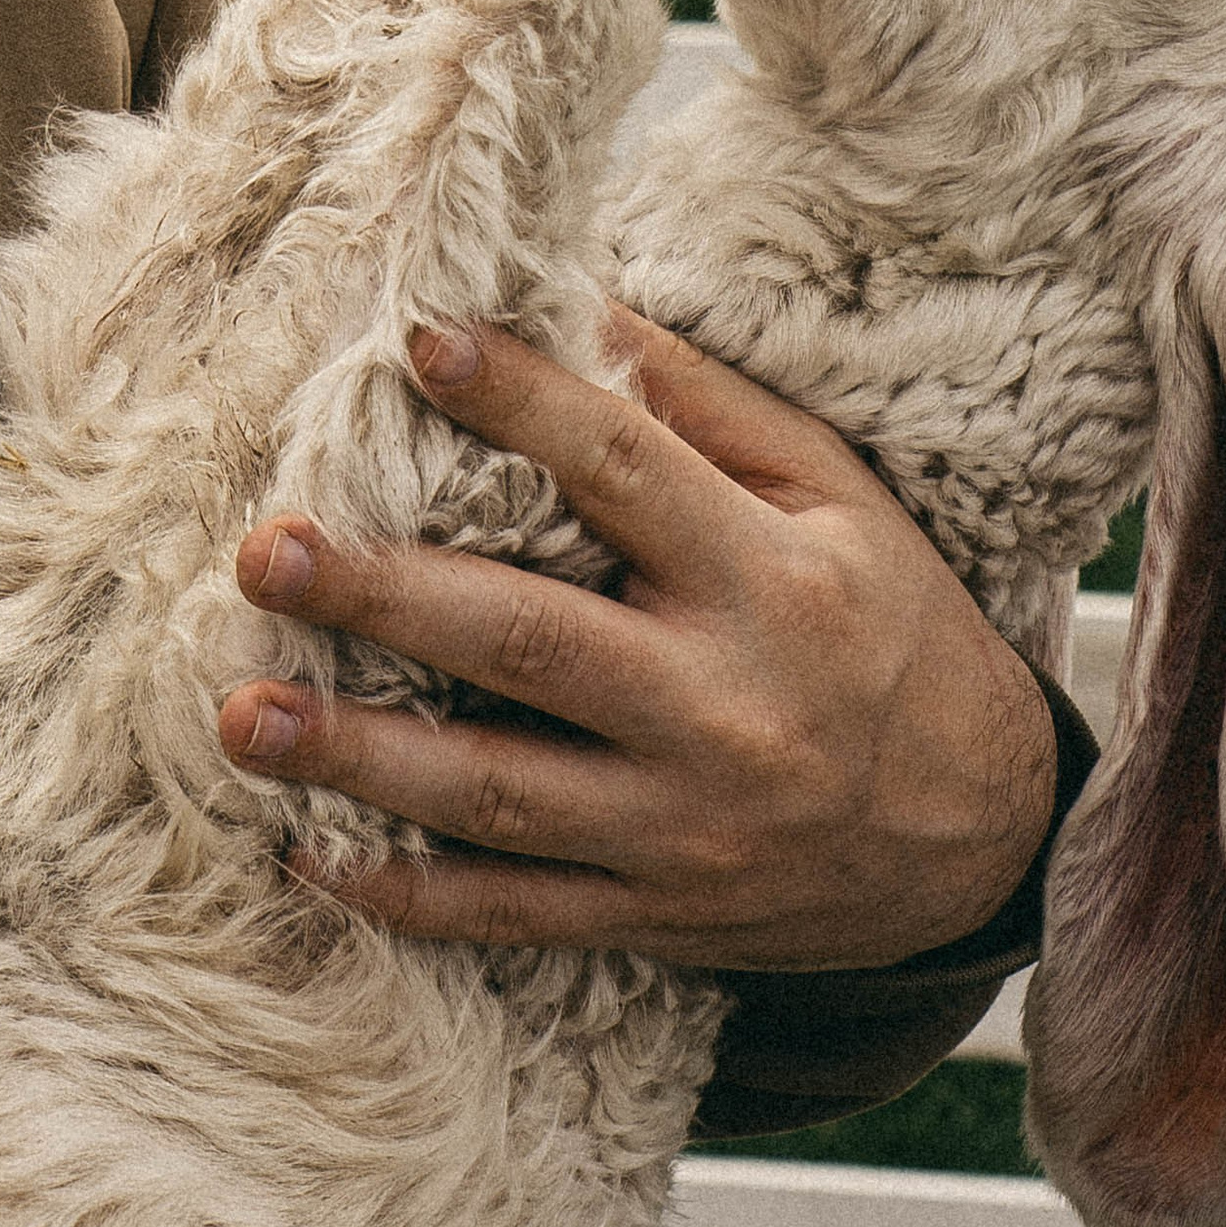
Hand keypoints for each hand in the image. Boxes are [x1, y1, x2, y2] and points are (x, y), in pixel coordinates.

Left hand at [217, 308, 1055, 967]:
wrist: (984, 837)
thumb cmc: (886, 622)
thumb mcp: (834, 495)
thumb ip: (705, 408)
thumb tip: (577, 311)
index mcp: (767, 577)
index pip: (626, 469)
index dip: (520, 399)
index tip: (414, 340)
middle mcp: (722, 705)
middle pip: (526, 642)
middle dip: (384, 596)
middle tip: (264, 550)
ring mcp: (684, 827)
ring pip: (497, 795)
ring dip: (358, 757)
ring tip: (241, 716)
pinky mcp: (658, 915)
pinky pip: (513, 913)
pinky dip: (407, 894)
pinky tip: (307, 854)